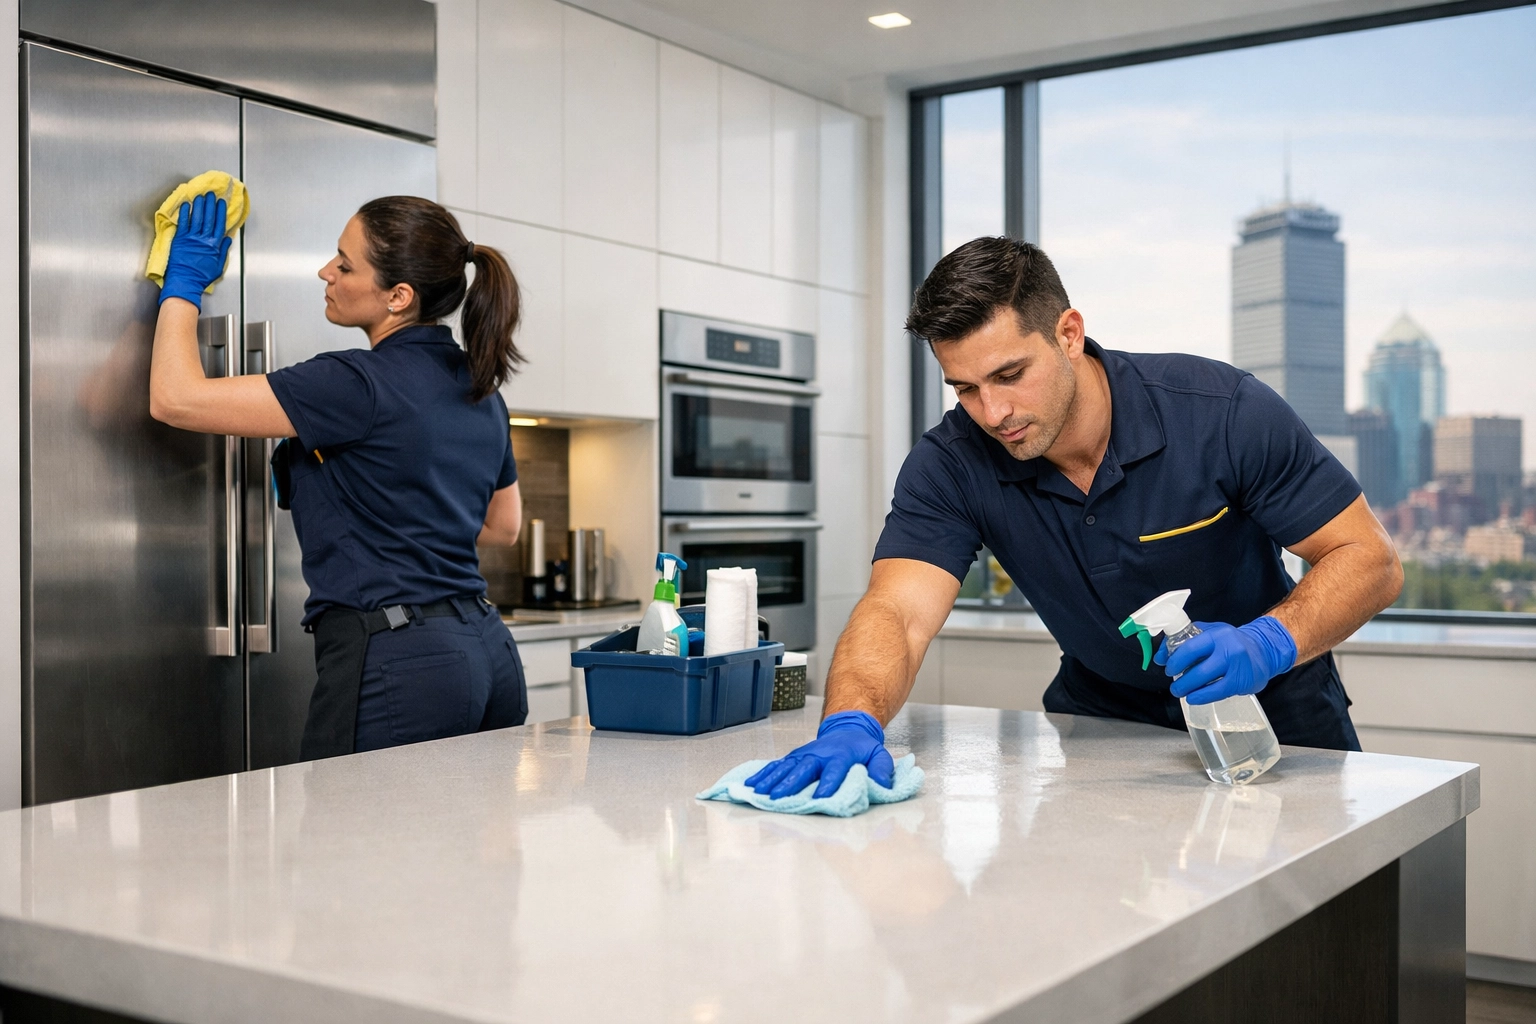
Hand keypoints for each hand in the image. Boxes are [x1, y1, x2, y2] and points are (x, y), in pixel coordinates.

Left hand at [160, 191, 232, 308]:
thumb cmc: (202, 277)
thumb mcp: (219, 266)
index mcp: (214, 245)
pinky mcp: (180, 239)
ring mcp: (191, 238)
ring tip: (200, 196)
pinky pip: (183, 223)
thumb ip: (223, 251)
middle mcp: (203, 239)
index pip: (219, 224)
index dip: (220, 212)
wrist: (185, 281)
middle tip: (211, 194)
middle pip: (208, 218)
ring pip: (196, 218)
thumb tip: (228, 239)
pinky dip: (184, 213)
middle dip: (210, 205)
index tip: (221, 203)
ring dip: (199, 206)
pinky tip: (186, 205)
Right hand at [745, 710, 894, 798]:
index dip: (827, 783)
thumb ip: (881, 770)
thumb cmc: (862, 748)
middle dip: (790, 784)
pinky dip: (763, 774)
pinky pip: (777, 765)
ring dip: (771, 780)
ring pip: (786, 767)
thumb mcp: (879, 755)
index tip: (820, 798)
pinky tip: (751, 784)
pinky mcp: (794, 757)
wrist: (848, 727)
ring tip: (759, 793)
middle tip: (777, 798)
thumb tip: (881, 785)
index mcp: (840, 755)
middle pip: (803, 769)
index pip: (834, 770)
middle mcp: (818, 754)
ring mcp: (804, 755)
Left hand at [1154, 616, 1296, 705]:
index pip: (1190, 647)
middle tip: (1174, 685)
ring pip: (1206, 682)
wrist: (1264, 650)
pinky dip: (1202, 697)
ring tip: (1180, 692)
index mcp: (1216, 635)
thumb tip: (1161, 656)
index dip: (1175, 660)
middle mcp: (1228, 649)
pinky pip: (1218, 692)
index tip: (1167, 667)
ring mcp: (1236, 666)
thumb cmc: (1232, 642)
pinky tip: (1193, 698)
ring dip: (1189, 689)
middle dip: (1180, 680)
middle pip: (1197, 668)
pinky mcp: (1241, 682)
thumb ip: (1186, 640)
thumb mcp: (1211, 632)